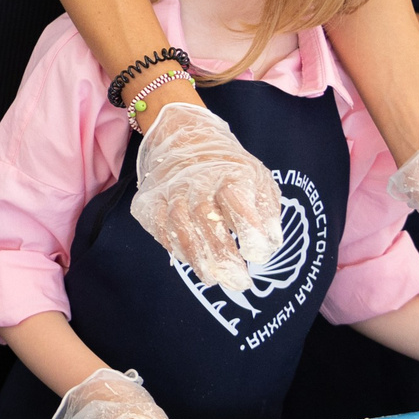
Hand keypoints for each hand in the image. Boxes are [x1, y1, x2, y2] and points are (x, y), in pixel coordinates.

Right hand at [127, 101, 283, 295]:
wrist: (181, 136)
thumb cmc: (228, 166)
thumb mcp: (257, 177)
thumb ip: (266, 211)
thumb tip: (269, 245)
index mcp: (229, 171)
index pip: (237, 199)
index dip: (248, 228)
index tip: (257, 255)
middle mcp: (195, 178)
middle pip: (204, 217)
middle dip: (222, 254)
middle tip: (239, 281)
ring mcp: (168, 190)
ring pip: (179, 227)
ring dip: (198, 258)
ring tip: (214, 280)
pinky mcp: (149, 202)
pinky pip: (160, 230)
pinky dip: (176, 249)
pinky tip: (193, 262)